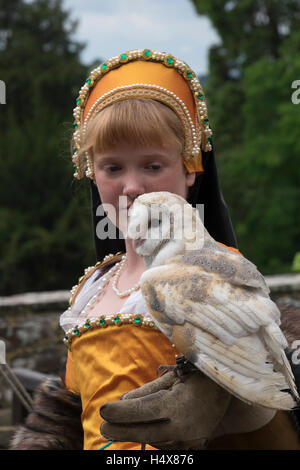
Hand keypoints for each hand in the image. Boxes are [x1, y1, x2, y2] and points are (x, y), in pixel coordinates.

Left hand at [100, 370, 230, 449]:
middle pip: (144, 432)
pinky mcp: (193, 446)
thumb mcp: (172, 377)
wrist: (228, 391)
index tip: (103, 410)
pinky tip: (144, 428)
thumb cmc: (197, 377)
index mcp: (177, 405)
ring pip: (154, 440)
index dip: (120, 413)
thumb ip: (147, 390)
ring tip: (121, 425)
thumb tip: (123, 401)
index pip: (141, 411)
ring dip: (136, 434)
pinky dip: (153, 436)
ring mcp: (189, 440)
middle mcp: (183, 427)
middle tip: (103, 426)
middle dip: (121, 430)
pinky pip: (166, 445)